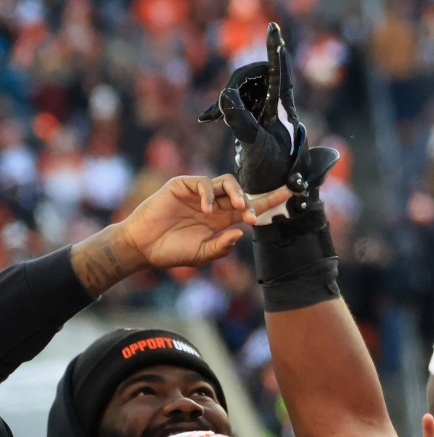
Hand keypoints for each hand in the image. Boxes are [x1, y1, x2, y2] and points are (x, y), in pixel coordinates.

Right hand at [121, 175, 290, 270]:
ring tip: (237, 208)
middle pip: (242, 193)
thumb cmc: (170, 251)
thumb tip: (241, 234)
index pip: (250, 207)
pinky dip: (208, 194)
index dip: (269, 201)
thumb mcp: (200, 254)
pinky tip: (206, 209)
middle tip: (251, 216)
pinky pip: (203, 182)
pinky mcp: (183, 186)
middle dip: (253, 201)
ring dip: (236, 193)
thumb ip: (220, 246)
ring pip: (227, 182)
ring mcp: (199, 194)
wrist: (141, 247)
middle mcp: (214, 204)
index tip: (289, 195)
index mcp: (222, 219)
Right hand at [198, 23, 339, 198]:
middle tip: (218, 110)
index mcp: (282, 107)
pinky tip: (207, 118)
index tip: (274, 27)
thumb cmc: (270, 170)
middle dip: (234, 85)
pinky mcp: (252, 117)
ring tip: (212, 117)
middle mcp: (275, 103)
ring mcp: (263, 109)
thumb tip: (225, 95)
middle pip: (253, 76)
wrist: (273, 189)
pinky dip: (221, 107)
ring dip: (224, 99)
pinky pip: (235, 101)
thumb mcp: (254, 145)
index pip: (278, 72)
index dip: (274, 49)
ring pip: (241, 88)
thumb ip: (240, 120)